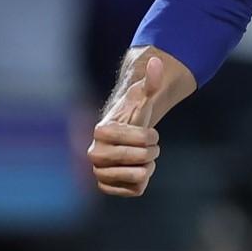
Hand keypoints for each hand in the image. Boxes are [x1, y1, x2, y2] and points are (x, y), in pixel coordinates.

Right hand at [88, 56, 165, 196]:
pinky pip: (136, 189)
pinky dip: (142, 180)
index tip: (149, 132)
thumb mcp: (143, 98)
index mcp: (101, 130)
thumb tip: (157, 61)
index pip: (141, 138)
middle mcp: (94, 153)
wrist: (123, 137)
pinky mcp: (105, 187)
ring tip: (142, 158)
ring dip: (147, 167)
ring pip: (139, 176)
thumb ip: (150, 81)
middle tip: (150, 146)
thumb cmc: (133, 116)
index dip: (151, 135)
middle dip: (152, 151)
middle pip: (141, 158)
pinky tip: (136, 170)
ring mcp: (98, 172)